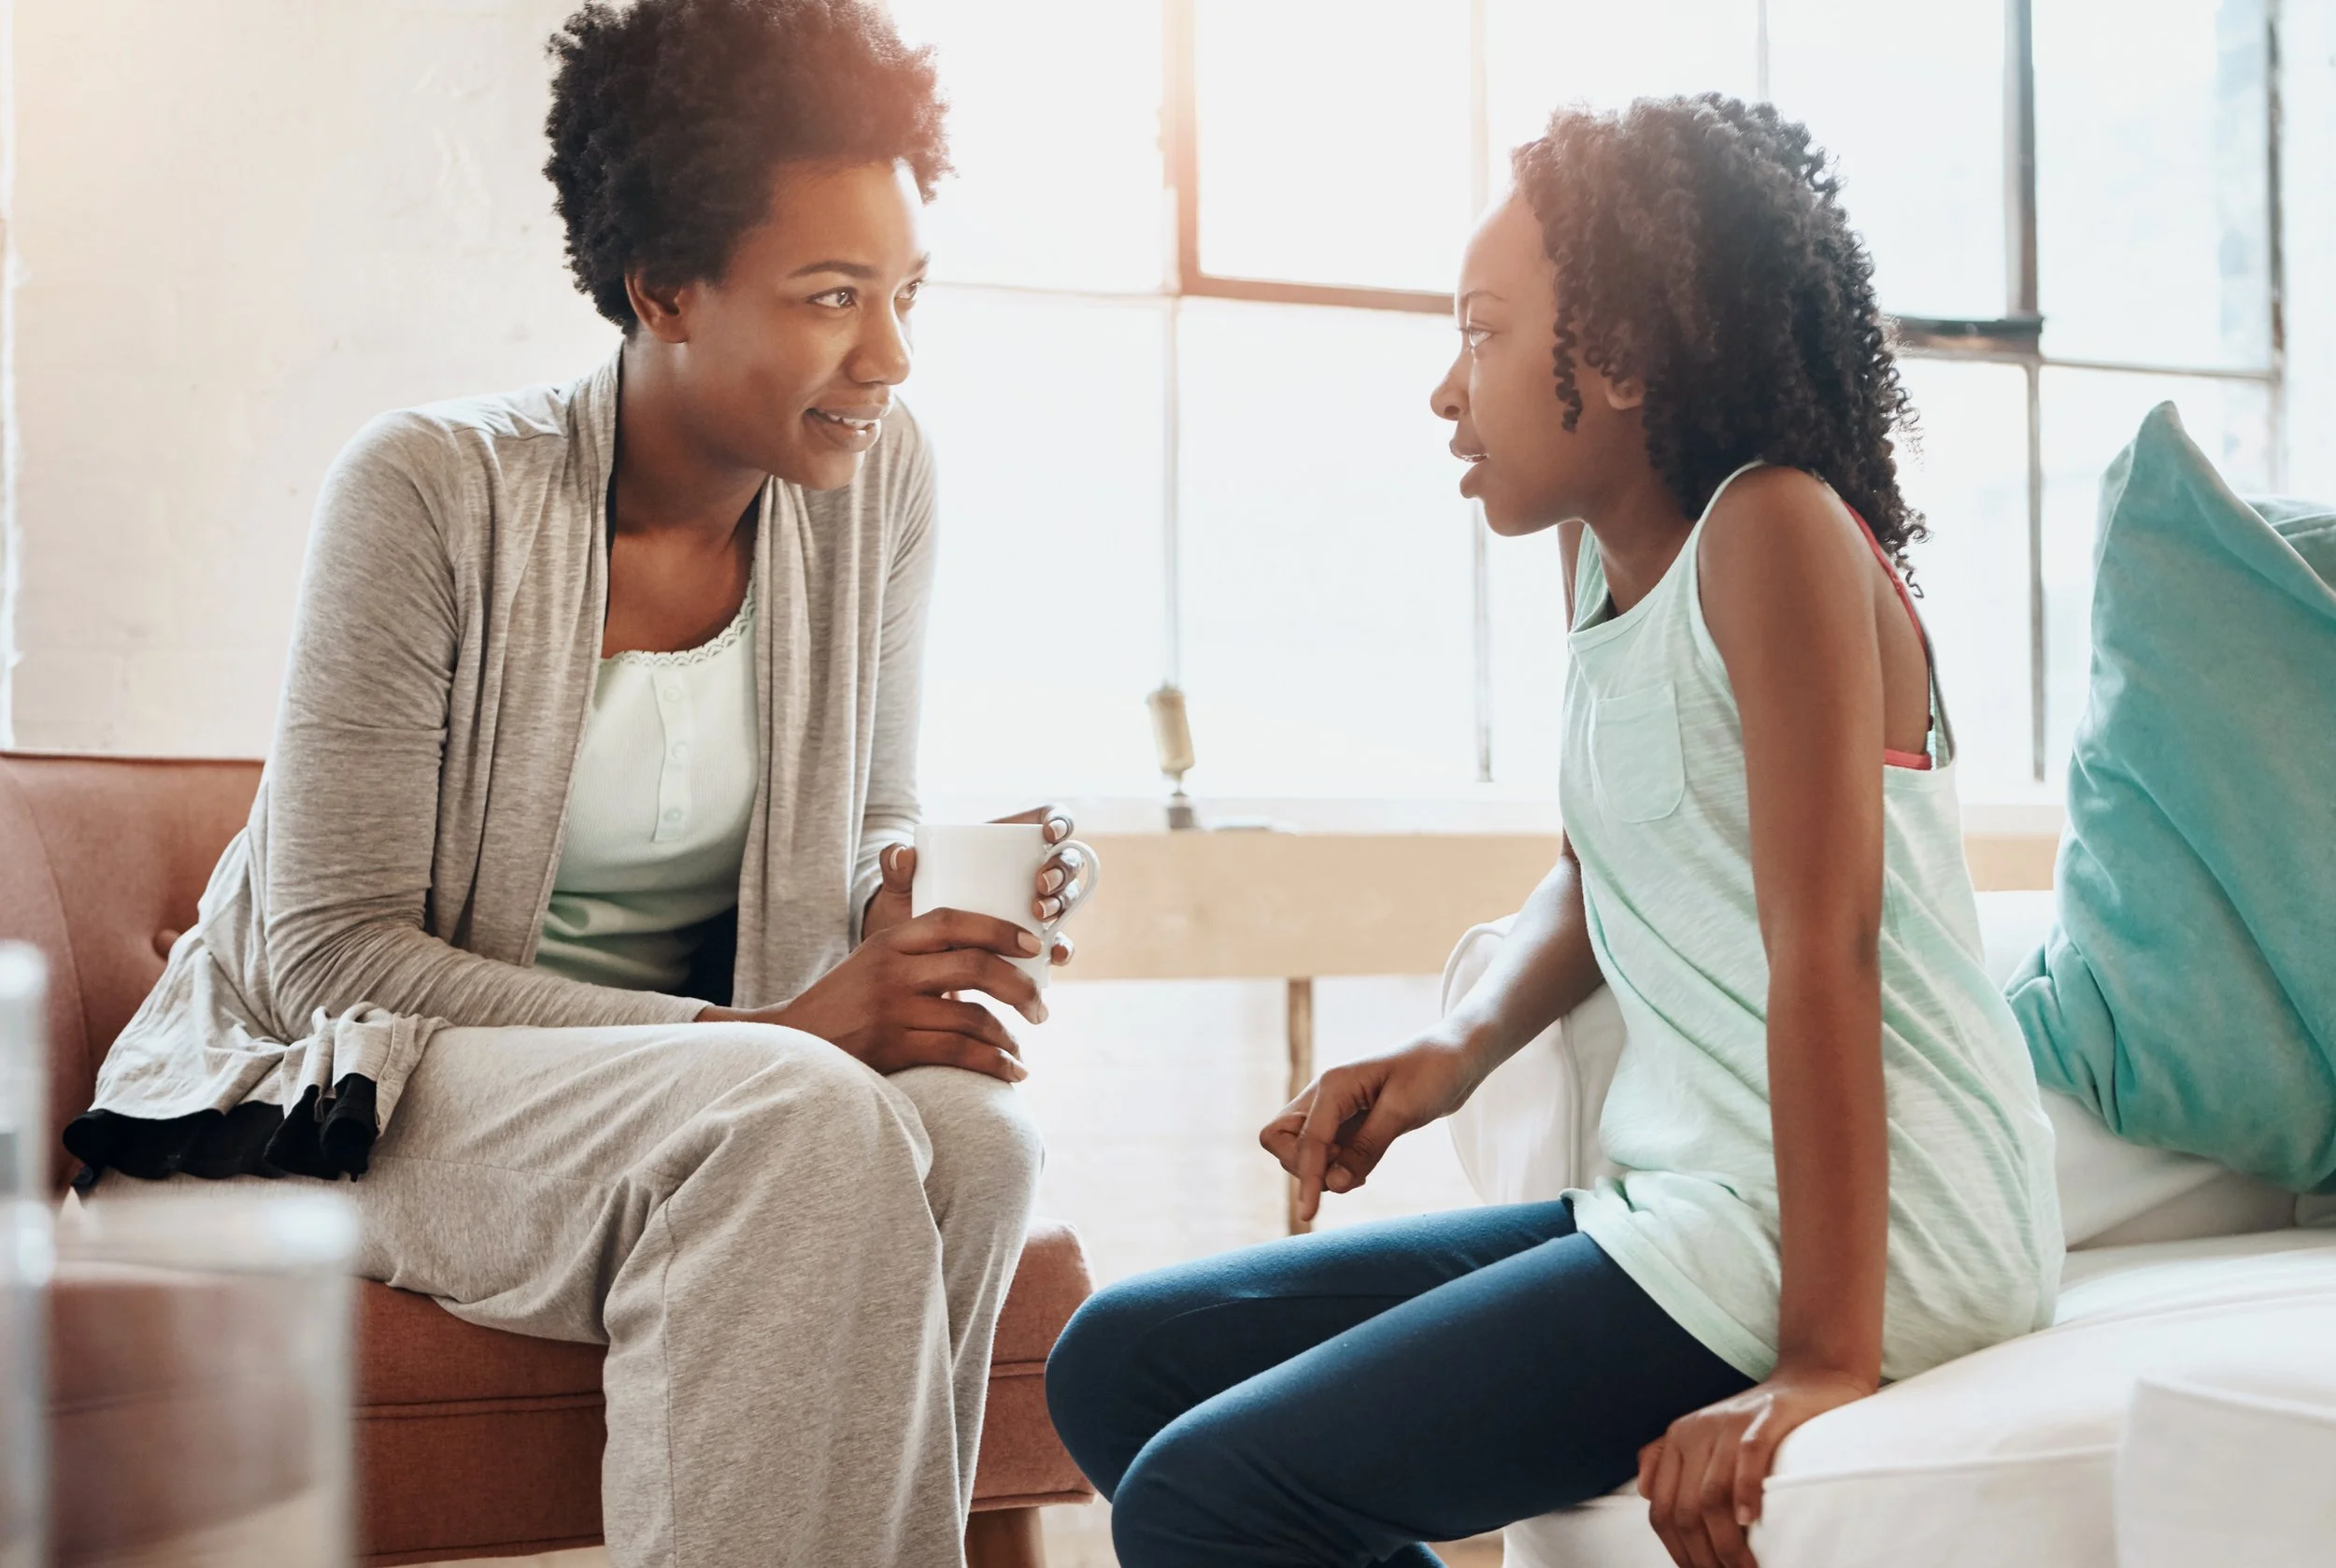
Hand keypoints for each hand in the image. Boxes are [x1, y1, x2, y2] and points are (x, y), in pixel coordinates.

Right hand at [699, 909, 1045, 1081]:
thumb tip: (990, 952)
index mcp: (890, 941)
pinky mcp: (892, 1048)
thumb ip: (920, 951)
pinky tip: (1011, 1072)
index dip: (999, 929)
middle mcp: (893, 970)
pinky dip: (994, 1064)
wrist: (794, 1043)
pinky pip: (959, 1053)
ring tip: (1019, 1050)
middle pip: (975, 967)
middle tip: (1041, 1009)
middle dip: (1020, 988)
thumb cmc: (847, 1002)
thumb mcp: (874, 961)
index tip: (1033, 946)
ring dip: (1008, 1036)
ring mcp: (892, 1010)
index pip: (953, 921)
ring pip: (973, 1017)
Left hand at [860, 804, 1086, 966]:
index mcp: (1004, 845)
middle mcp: (1027, 874)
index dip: (1058, 822)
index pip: (1046, 821)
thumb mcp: (900, 885)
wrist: (908, 955)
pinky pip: (1057, 944)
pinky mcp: (1032, 945)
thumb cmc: (910, 905)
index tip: (1048, 834)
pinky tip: (1053, 955)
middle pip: (1064, 861)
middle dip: (1060, 871)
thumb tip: (900, 854)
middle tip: (1040, 886)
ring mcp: (1033, 909)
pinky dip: (1061, 948)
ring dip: (1062, 904)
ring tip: (1039, 914)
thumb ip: (894, 867)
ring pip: (1066, 900)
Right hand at [1260, 1037, 1487, 1222]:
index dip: (1307, 1178)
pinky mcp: (1346, 1121)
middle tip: (1347, 1175)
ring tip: (1361, 1172)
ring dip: (1319, 1169)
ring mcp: (1333, 1109)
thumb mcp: (1402, 1111)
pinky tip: (1361, 1168)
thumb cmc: (1432, 1073)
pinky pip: (1321, 1151)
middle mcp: (1324, 1095)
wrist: (1456, 1057)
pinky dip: (1333, 1167)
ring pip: (1297, 1147)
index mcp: (1333, 1085)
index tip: (1309, 1214)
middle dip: (1303, 1167)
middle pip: (1281, 1140)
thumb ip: (1366, 1149)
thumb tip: (1332, 1185)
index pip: (1306, 1141)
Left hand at [1637, 1365, 1874, 1567]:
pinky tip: (1749, 1519)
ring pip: (1713, 1493)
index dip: (1677, 1552)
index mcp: (1677, 1440)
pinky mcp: (1767, 1417)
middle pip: (1686, 1509)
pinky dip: (1745, 1492)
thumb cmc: (1758, 1420)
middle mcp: (1696, 1430)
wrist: (1810, 1377)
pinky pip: (1749, 1457)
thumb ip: (1670, 1460)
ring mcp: (1731, 1422)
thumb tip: (1643, 1492)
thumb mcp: (1707, 1438)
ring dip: (1726, 1542)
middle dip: (1703, 1556)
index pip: (1661, 1509)